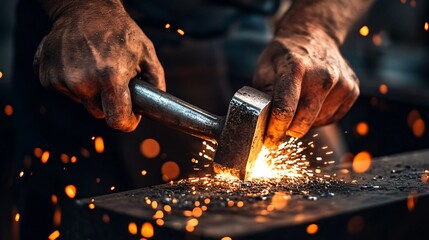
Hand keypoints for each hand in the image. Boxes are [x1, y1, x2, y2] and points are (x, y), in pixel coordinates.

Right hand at [34, 0, 164, 131]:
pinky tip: (78, 63)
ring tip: (95, 65)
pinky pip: (65, 91)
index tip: (130, 115)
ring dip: (89, 90)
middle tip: (113, 79)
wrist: (84, 8)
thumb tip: (156, 106)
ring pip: (81, 101)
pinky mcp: (46, 75)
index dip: (127, 121)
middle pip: (99, 112)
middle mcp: (82, 81)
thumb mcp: (147, 53)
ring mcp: (61, 79)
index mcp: (110, 77)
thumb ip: (156, 82)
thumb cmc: (119, 30)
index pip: (117, 120)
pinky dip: (72, 82)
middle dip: (108, 101)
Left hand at [254, 28, 358, 146]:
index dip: (274, 130)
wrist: (314, 36)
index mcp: (296, 68)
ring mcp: (341, 83)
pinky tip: (313, 100)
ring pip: (316, 123)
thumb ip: (263, 96)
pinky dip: (318, 117)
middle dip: (288, 129)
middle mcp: (323, 76)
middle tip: (280, 123)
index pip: (284, 110)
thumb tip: (262, 122)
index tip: (268, 139)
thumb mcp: (264, 68)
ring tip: (298, 102)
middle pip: (302, 123)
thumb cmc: (284, 57)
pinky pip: (331, 119)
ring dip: (303, 121)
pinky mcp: (352, 90)